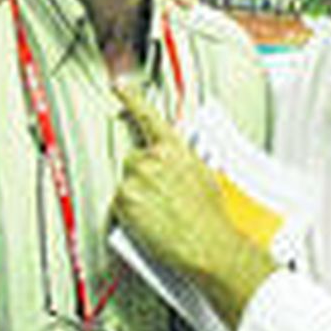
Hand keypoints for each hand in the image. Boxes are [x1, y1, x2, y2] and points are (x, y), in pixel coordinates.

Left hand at [111, 83, 275, 323]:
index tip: (119, 86)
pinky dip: (129, 215)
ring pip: (126, 184)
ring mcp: (135, 179)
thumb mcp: (203, 176)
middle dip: (142, 176)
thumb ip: (182, 162)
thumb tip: (173, 164)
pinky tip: (150, 224)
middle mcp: (152, 159)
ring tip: (160, 214)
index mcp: (175, 150)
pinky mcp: (124, 200)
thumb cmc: (211, 217)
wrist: (209, 245)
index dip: (131, 98)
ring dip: (136, 196)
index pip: (148, 116)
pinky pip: (118, 205)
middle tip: (160, 197)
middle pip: (133, 159)